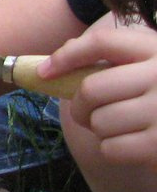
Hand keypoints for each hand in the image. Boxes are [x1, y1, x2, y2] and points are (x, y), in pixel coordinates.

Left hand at [49, 24, 156, 166]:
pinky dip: (113, 150)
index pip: (103, 42)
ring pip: (99, 121)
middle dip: (80, 105)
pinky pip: (111, 148)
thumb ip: (116, 58)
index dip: (66, 55)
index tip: (45, 71)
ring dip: (100, 129)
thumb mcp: (151, 65)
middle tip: (89, 112)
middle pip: (91, 88)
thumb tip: (55, 62)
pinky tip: (132, 145)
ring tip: (121, 127)